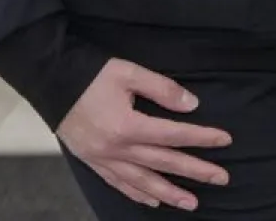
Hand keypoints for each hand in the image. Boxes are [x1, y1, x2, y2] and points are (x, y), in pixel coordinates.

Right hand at [57, 58, 232, 210]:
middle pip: (163, 163)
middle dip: (195, 171)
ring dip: (170, 193)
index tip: (225, 140)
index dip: (201, 137)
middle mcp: (117, 149)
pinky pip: (119, 184)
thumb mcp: (128, 72)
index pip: (174, 135)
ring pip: (143, 182)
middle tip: (221, 178)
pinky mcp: (93, 163)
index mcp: (128, 126)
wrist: (50, 83)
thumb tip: (191, 105)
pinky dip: (138, 194)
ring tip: (192, 203)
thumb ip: (162, 88)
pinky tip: (154, 201)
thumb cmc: (90, 75)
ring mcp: (104, 160)